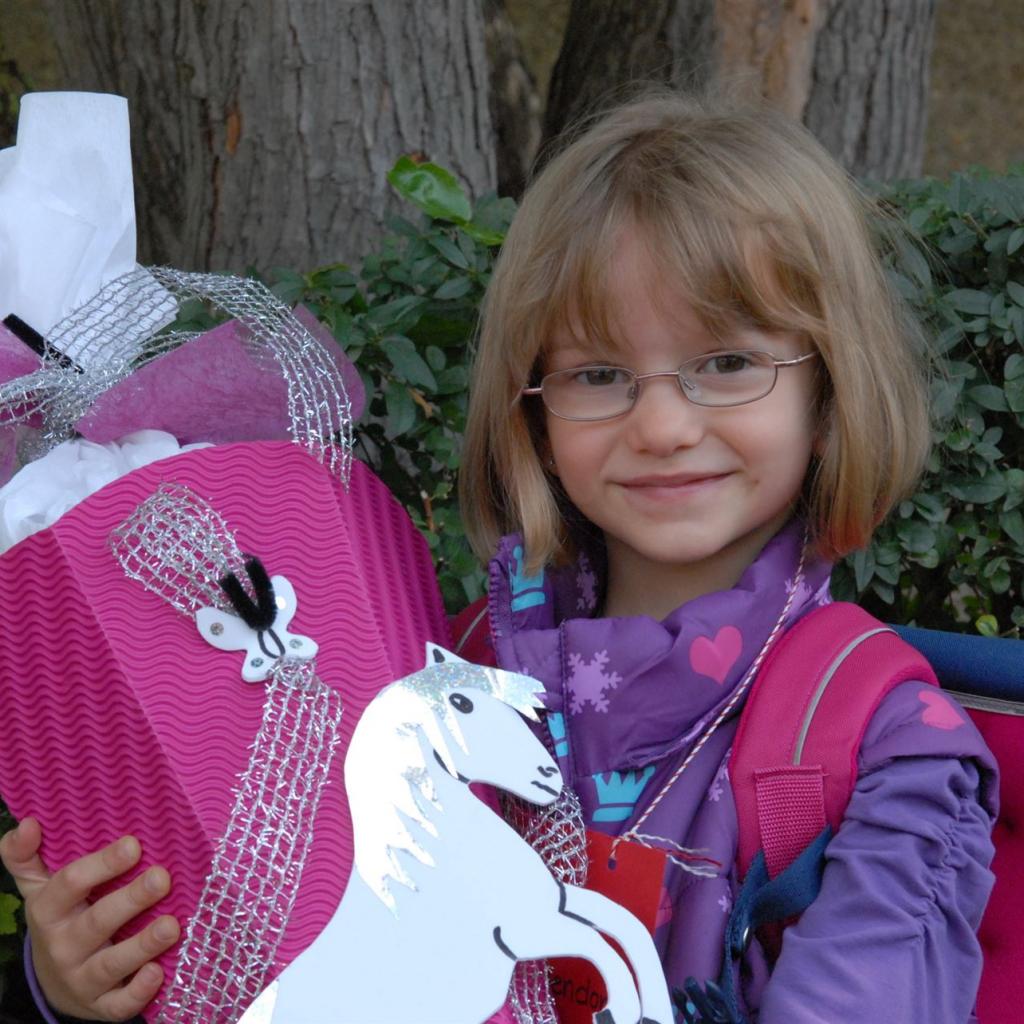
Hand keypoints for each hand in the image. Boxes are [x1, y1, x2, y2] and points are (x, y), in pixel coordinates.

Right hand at [0, 817, 179, 1020]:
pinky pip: (118, 1004)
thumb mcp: (38, 886)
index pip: (70, 885)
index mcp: (49, 910)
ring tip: (172, 926)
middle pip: (96, 922)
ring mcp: (82, 978)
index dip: (101, 865)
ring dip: (142, 946)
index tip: (134, 844)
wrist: (55, 981)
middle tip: (162, 877)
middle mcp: (64, 945)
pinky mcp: (102, 1004)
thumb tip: (29, 823)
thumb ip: (25, 854)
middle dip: (130, 900)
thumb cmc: (61, 916)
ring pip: (111, 964)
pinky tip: (158, 972)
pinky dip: (138, 992)